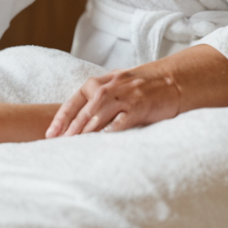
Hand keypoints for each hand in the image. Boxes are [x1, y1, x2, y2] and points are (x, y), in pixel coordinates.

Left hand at [44, 67, 182, 137]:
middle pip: (84, 110)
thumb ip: (102, 96)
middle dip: (69, 128)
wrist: (176, 80)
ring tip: (72, 147)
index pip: (75, 100)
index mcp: (104, 81)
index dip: (61, 118)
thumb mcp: (120, 83)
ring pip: (98, 115)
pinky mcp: (139, 107)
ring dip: (84, 132)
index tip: (50, 133)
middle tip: (56, 144)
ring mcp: (126, 96)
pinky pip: (120, 122)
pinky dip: (108, 133)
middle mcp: (112, 86)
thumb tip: (82, 118)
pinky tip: (100, 143)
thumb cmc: (147, 85)